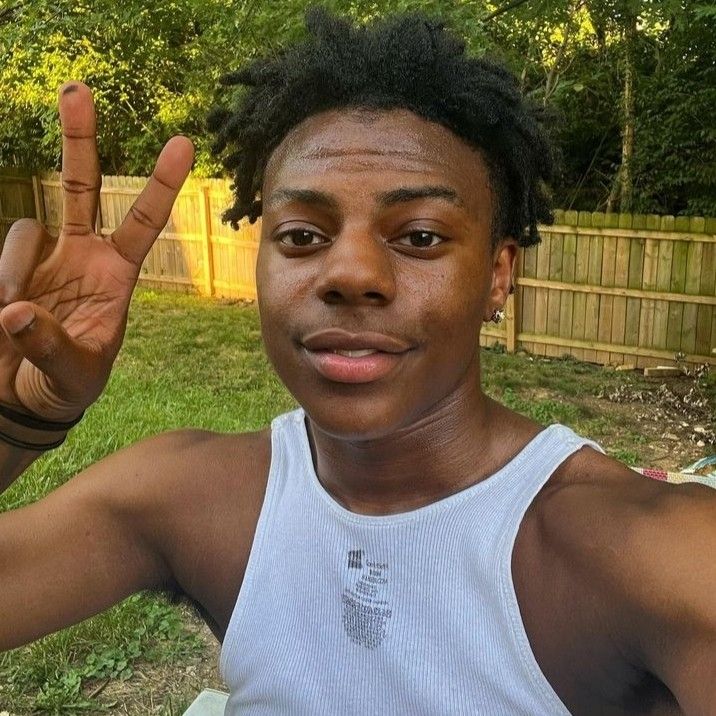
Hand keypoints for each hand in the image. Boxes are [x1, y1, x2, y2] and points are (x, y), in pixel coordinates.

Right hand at [0, 82, 193, 420]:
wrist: (23, 397)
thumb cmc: (65, 387)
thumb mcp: (71, 375)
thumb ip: (49, 347)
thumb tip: (15, 312)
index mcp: (116, 276)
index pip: (143, 221)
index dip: (160, 183)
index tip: (183, 142)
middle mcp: (81, 256)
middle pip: (80, 186)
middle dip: (79, 139)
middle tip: (77, 88)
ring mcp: (43, 258)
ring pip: (26, 228)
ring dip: (18, 270)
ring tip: (15, 319)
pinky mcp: (9, 269)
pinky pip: (4, 256)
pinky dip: (4, 279)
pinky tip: (4, 316)